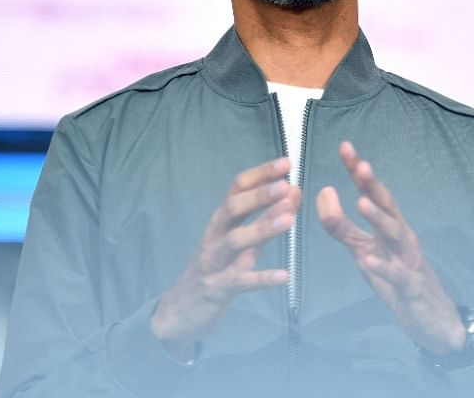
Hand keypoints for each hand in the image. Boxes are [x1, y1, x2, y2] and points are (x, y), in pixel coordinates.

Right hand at [151, 157, 299, 360]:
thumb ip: (265, 219)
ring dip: (261, 228)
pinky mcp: (215, 289)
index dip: (261, 174)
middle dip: (259, 196)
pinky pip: (239, 281)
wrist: (181, 312)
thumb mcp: (240, 242)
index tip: (286, 162)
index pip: (237, 188)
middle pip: (232, 209)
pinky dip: (262, 278)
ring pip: (234, 241)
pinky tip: (284, 276)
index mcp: (221, 221)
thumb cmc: (215, 270)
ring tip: (289, 220)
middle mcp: (214, 236)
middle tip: (286, 186)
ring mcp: (212, 262)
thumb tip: (292, 190)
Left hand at [316, 141, 465, 355]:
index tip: (345, 147)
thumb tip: (323, 194)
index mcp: (390, 227)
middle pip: (387, 206)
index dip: (359, 172)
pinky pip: (396, 275)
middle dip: (373, 185)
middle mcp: (401, 237)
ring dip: (378, 218)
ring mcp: (408, 261)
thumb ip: (343, 227)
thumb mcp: (365, 251)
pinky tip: (368, 259)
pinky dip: (383, 266)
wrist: (433, 317)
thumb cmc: (397, 278)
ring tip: (361, 202)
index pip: (373, 193)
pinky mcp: (410, 287)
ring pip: (395, 235)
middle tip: (361, 164)